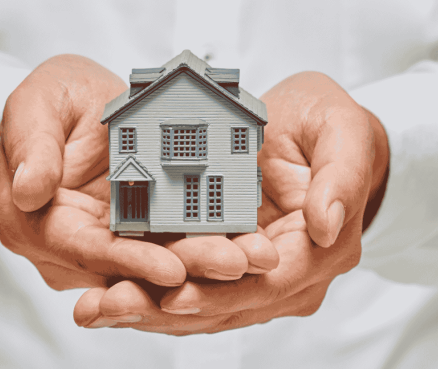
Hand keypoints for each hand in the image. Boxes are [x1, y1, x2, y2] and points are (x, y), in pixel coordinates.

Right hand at [0, 55, 278, 291]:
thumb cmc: (54, 96)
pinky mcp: (143, 236)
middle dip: (185, 271)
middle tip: (236, 265)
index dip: (128, 263)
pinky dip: (211, 248)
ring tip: (253, 258)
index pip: (84, 251)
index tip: (172, 269)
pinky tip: (249, 245)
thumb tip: (29, 192)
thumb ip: (32, 145)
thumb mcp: (36, 103)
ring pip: (157, 266)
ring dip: (207, 267)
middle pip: (129, 269)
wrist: (81, 99)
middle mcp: (71, 247)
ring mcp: (109, 247)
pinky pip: (177, 247)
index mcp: (34, 222)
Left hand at [72, 71, 387, 332]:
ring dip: (145, 311)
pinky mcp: (228, 272)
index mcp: (322, 249)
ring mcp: (259, 282)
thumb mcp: (345, 130)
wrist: (320, 134)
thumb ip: (341, 176)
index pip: (270, 283)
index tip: (173, 295)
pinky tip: (103, 298)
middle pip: (226, 306)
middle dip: (163, 309)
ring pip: (201, 308)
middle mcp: (292, 278)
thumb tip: (326, 227)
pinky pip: (188, 290)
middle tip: (107, 307)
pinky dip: (147, 295)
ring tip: (93, 308)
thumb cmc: (331, 125)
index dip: (221, 292)